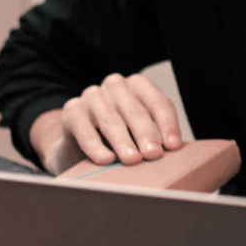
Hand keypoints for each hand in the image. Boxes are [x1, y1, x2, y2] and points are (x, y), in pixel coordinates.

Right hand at [29, 73, 184, 174]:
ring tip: (133, 159)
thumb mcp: (140, 131)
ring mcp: (92, 96)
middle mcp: (115, 85)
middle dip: (146, 135)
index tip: (174, 146)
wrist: (79, 142)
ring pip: (111, 120)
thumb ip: (156, 136)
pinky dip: (96, 147)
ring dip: (123, 142)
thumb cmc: (119, 136)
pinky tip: (106, 159)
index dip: (167, 125)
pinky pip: (85, 130)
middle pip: (135, 112)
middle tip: (153, 154)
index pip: (158, 104)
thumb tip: (173, 151)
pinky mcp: (72, 110)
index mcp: (138, 85)